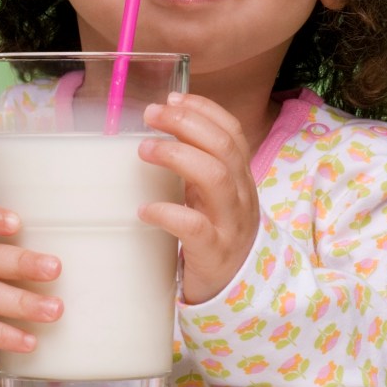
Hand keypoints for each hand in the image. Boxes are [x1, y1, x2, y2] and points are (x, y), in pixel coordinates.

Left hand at [140, 93, 259, 305]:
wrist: (242, 289)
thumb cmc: (219, 233)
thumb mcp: (215, 195)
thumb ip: (198, 166)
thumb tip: (160, 130)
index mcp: (241, 176)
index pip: (232, 131)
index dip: (204, 109)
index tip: (172, 98)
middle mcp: (241, 194)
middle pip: (223, 146)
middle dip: (187, 123)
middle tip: (151, 115)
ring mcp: (231, 223)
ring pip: (215, 178)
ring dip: (178, 156)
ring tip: (144, 149)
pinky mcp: (215, 253)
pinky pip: (196, 228)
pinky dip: (169, 214)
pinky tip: (145, 209)